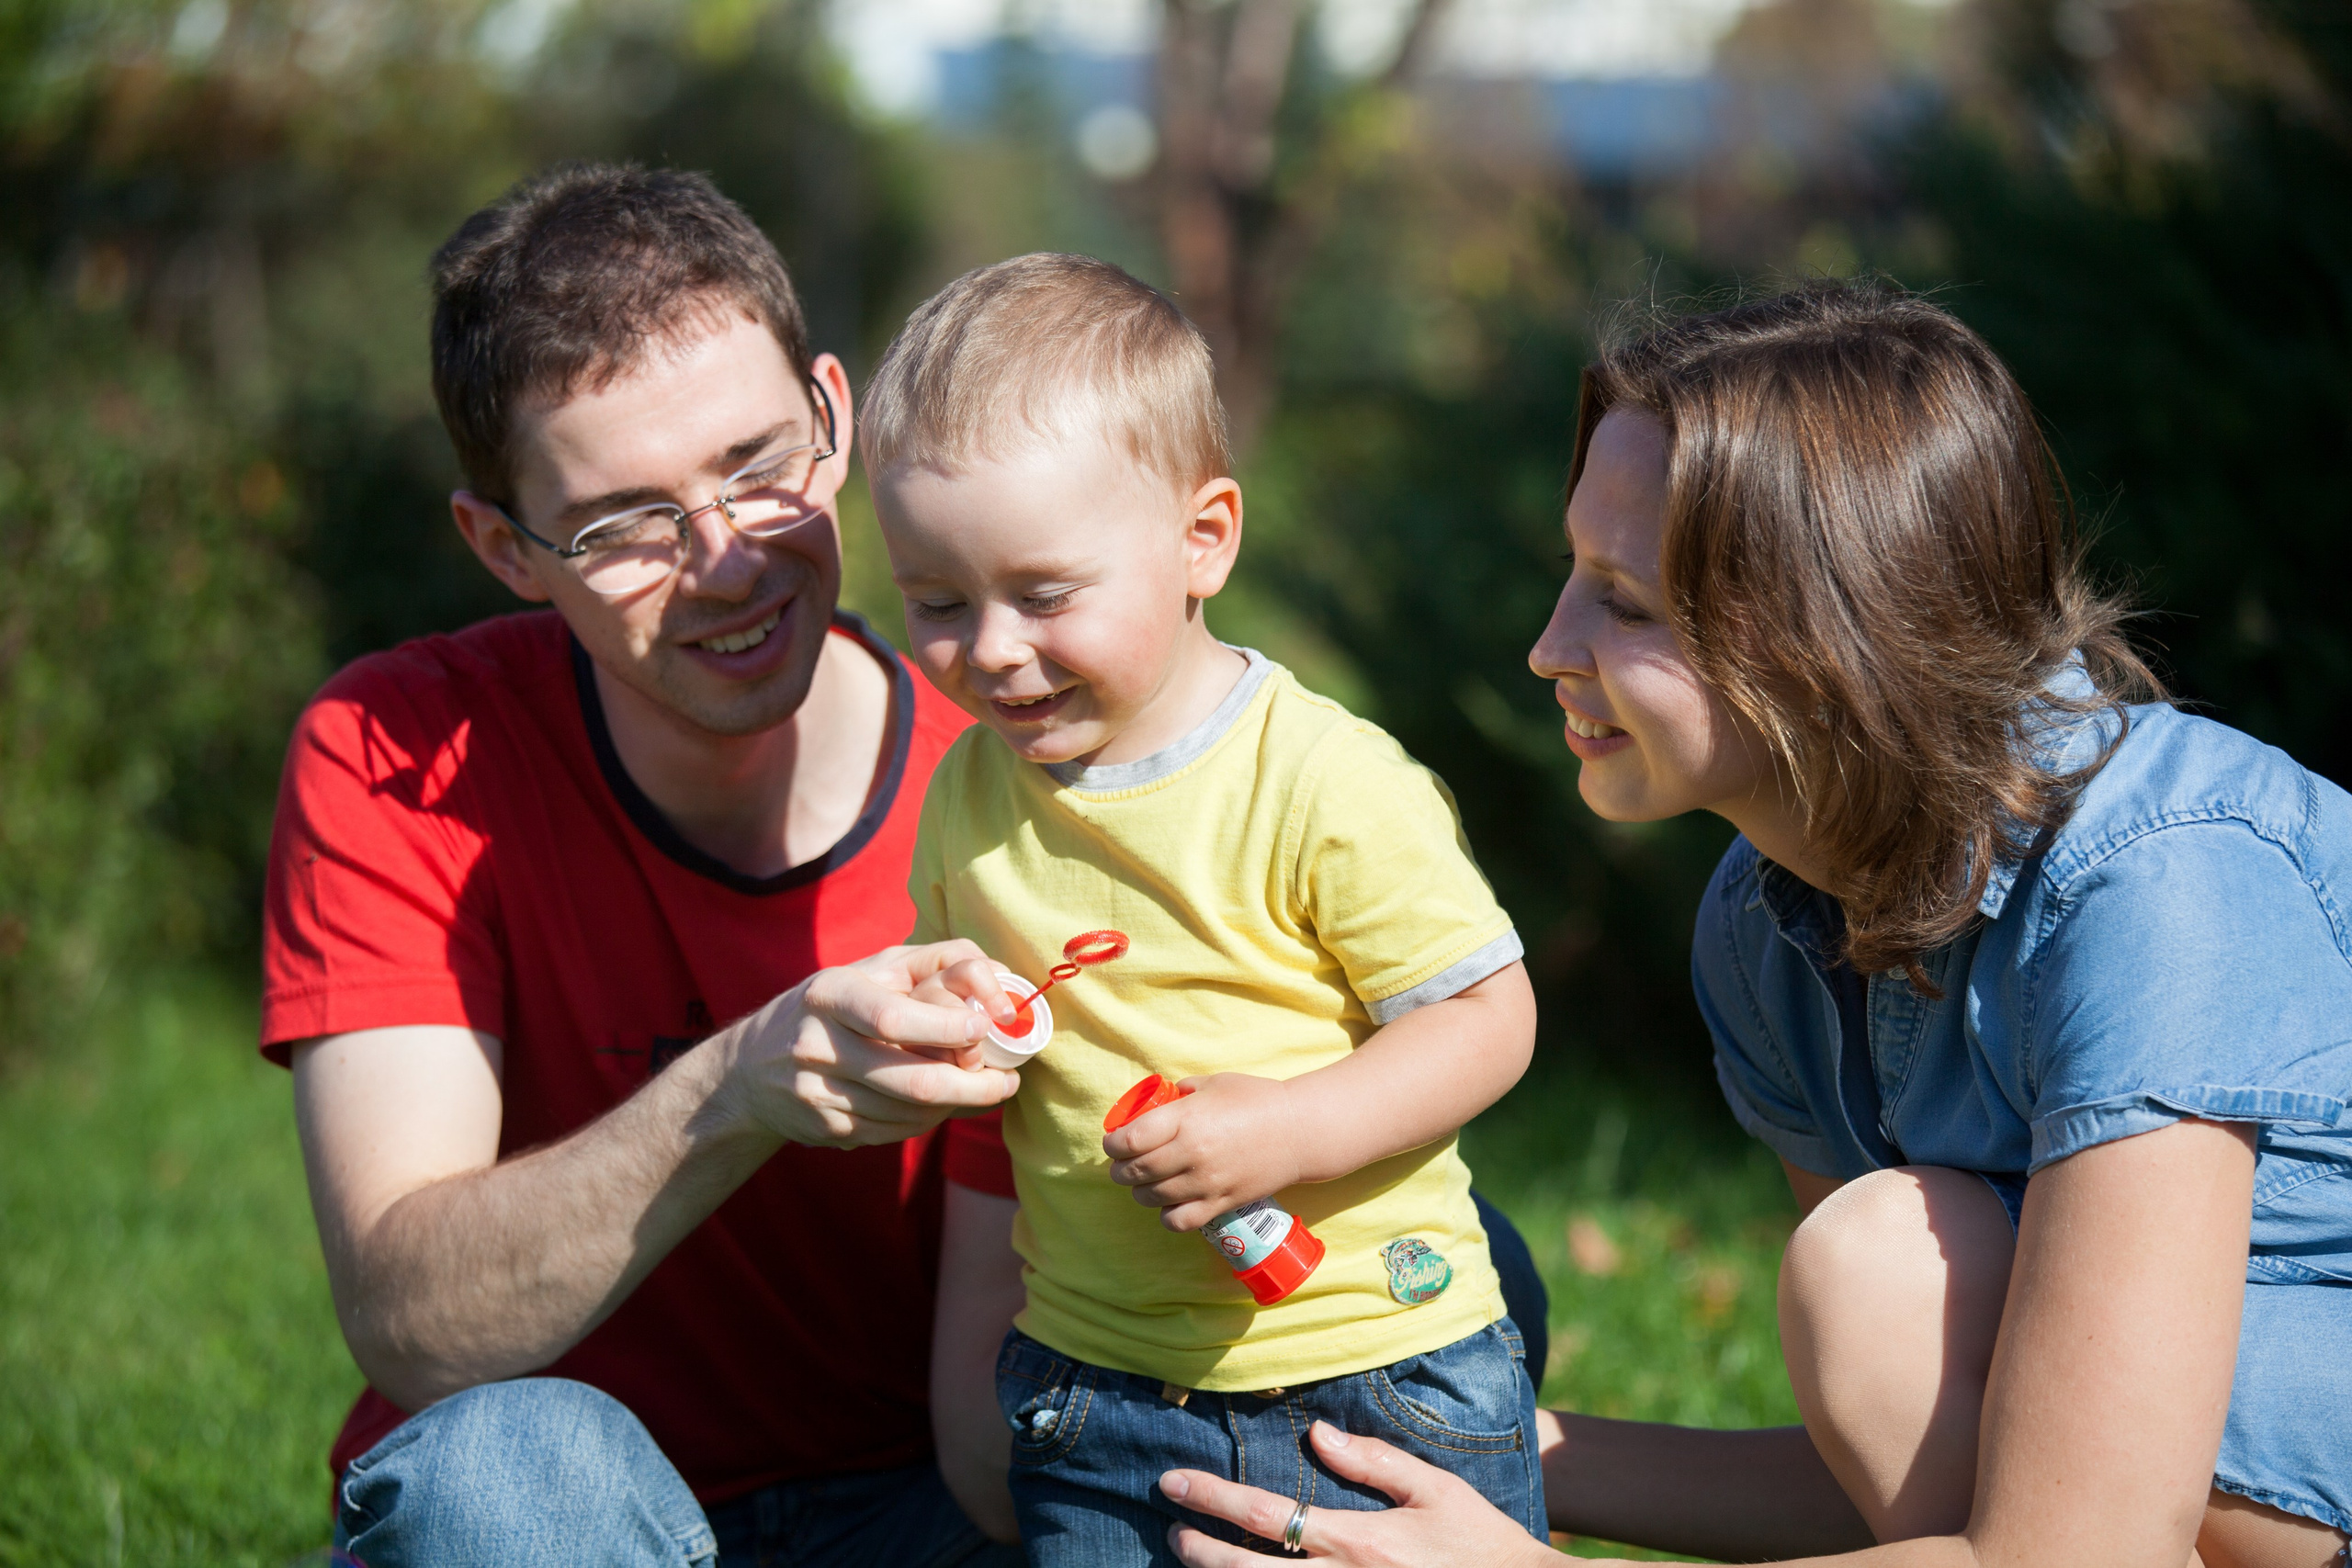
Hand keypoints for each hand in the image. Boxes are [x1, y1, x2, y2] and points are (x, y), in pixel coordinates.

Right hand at [717, 942, 1021, 1148]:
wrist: (749, 1069)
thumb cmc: (835, 1006)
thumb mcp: (871, 969)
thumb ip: (933, 963)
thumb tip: (998, 985)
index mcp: (830, 994)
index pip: (893, 1017)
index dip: (946, 1027)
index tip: (985, 1029)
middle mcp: (816, 1045)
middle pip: (911, 1079)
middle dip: (971, 1087)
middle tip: (1007, 1084)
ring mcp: (816, 1093)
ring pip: (908, 1112)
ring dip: (954, 1106)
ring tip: (977, 1092)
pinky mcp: (822, 1128)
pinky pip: (893, 1132)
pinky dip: (926, 1122)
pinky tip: (939, 1108)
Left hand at [1101, 1072, 1302, 1231]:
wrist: (1299, 1131)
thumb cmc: (1257, 1100)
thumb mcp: (1214, 1083)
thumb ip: (1181, 1092)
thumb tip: (1159, 1100)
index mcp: (1186, 1119)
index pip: (1129, 1141)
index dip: (1112, 1144)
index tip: (1113, 1143)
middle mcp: (1191, 1153)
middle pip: (1134, 1172)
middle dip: (1120, 1170)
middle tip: (1123, 1164)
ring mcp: (1206, 1182)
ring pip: (1151, 1198)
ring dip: (1139, 1191)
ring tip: (1144, 1182)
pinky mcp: (1220, 1203)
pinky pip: (1178, 1221)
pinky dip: (1166, 1215)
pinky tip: (1169, 1202)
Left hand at [1160, 1422, 1559, 1566]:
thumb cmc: (1482, 1543)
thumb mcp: (1435, 1490)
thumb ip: (1373, 1462)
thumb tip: (1317, 1433)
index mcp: (1360, 1540)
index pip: (1268, 1515)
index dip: (1213, 1498)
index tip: (1174, 1483)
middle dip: (1199, 1549)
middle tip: (1172, 1528)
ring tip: (1191, 1560)